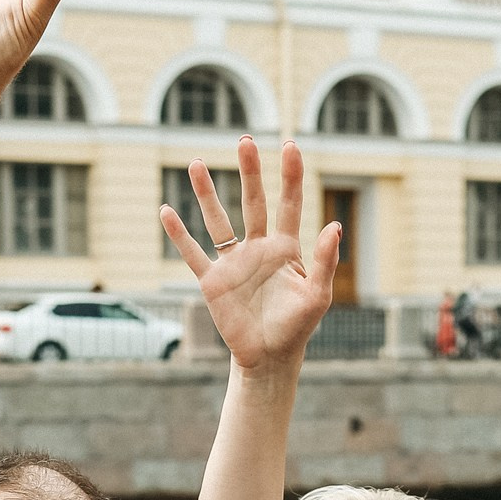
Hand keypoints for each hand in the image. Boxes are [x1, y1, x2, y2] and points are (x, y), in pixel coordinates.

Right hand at [161, 138, 340, 373]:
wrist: (269, 357)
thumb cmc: (297, 326)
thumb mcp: (318, 295)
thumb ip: (325, 261)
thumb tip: (334, 225)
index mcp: (286, 248)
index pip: (289, 204)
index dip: (291, 175)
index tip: (290, 145)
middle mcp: (258, 248)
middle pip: (253, 202)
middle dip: (249, 172)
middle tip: (245, 142)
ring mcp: (234, 263)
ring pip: (218, 221)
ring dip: (206, 193)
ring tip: (196, 163)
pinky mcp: (213, 282)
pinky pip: (193, 253)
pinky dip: (179, 234)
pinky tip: (166, 211)